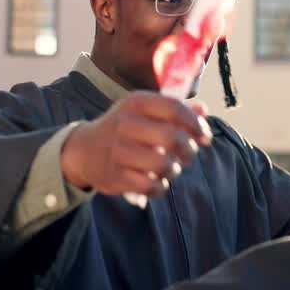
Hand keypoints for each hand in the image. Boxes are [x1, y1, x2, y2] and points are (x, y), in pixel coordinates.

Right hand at [61, 92, 212, 197]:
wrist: (85, 150)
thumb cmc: (125, 129)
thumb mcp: (145, 112)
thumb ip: (175, 110)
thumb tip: (203, 110)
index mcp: (135, 103)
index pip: (174, 108)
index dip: (195, 123)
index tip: (204, 136)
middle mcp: (125, 124)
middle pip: (172, 137)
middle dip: (189, 150)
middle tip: (188, 155)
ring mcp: (118, 151)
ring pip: (164, 164)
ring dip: (174, 170)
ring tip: (171, 168)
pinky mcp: (115, 176)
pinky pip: (151, 185)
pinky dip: (160, 186)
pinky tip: (157, 181)